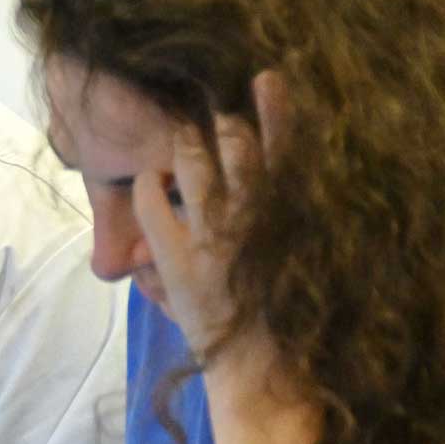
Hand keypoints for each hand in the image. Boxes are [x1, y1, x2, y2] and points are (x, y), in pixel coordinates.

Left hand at [134, 69, 282, 362]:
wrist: (265, 368)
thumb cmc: (286, 315)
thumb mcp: (298, 259)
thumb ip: (289, 221)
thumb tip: (278, 189)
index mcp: (287, 214)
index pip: (286, 149)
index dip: (276, 109)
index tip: (265, 75)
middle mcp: (252, 217)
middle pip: (237, 146)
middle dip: (219, 118)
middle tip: (206, 97)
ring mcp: (212, 235)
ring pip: (194, 165)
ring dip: (183, 143)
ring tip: (176, 125)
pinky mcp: (176, 258)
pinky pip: (150, 203)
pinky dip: (146, 186)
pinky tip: (146, 181)